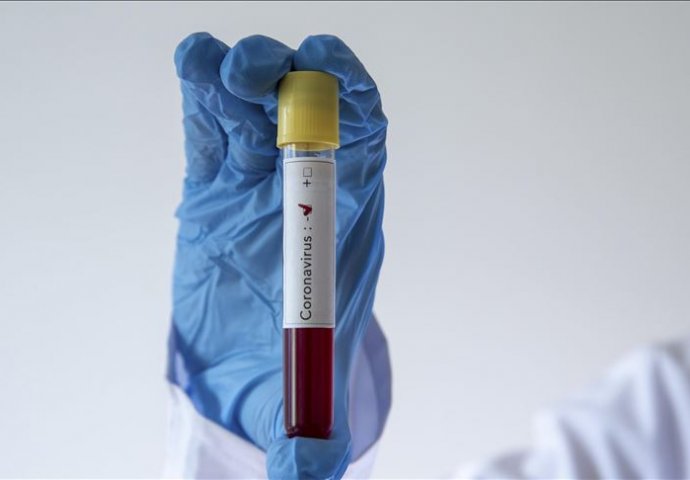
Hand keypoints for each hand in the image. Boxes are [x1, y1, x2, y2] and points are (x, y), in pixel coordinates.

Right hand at [170, 32, 386, 477]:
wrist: (243, 370)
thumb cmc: (288, 375)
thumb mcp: (305, 404)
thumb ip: (309, 440)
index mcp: (344, 224)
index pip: (365, 143)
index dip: (352, 101)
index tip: (329, 75)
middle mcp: (305, 191)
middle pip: (312, 111)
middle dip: (291, 80)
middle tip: (259, 77)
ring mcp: (255, 180)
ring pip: (254, 106)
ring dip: (238, 77)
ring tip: (213, 70)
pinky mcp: (210, 182)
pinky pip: (209, 125)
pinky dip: (201, 92)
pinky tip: (192, 66)